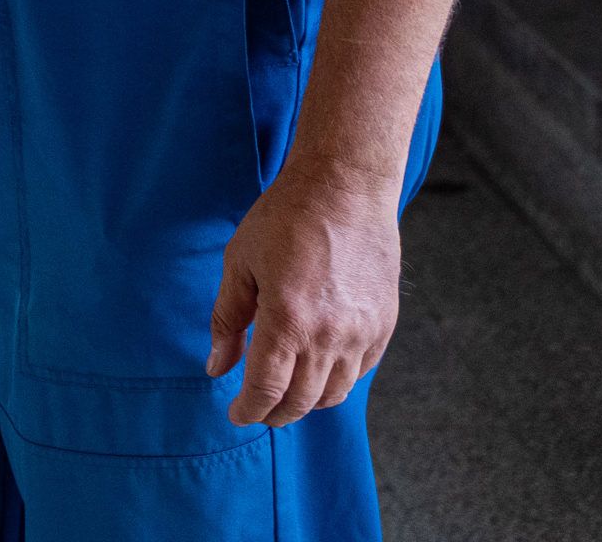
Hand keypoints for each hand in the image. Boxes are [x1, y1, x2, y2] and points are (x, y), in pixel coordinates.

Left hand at [207, 162, 404, 425]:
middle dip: (274, 413)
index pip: (266, 391)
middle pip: (300, 402)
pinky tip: (318, 368)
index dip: (248, 411)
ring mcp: (361, 333)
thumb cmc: (286, 218)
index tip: (236, 414)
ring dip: (306, 401)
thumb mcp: (240, 264)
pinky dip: (336, 380)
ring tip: (287, 390)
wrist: (345, 187)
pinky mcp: (383, 324)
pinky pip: (360, 372)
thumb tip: (217, 368)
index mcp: (286, 322)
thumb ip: (227, 320)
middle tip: (258, 409)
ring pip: (333, 394)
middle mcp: (328, 336)